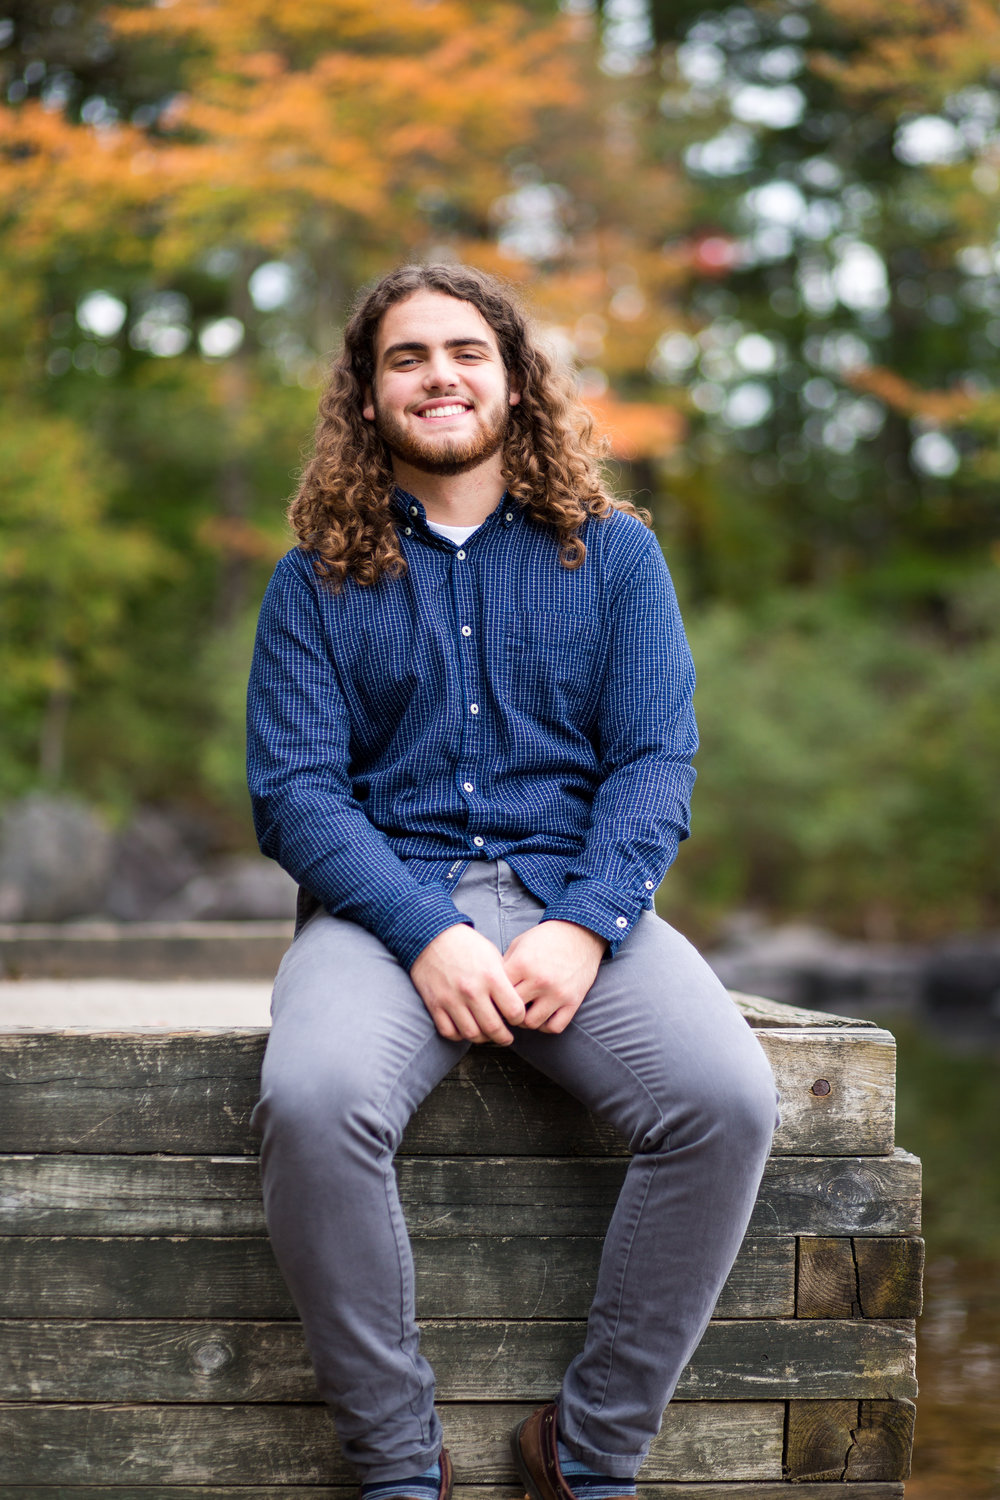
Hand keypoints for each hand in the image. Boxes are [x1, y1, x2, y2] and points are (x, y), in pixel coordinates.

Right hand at [410, 923, 526, 1044]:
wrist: (432, 936)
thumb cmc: (466, 945)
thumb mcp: (492, 956)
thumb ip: (504, 980)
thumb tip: (515, 1004)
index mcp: (491, 976)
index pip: (514, 1011)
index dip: (519, 1018)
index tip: (517, 1019)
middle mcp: (472, 991)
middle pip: (494, 1028)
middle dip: (504, 1037)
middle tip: (506, 1037)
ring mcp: (452, 999)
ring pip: (472, 1034)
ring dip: (482, 1039)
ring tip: (487, 1035)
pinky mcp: (435, 1004)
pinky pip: (449, 1032)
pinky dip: (459, 1036)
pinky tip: (466, 1029)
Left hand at [502, 920, 607, 1034]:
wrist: (580, 933)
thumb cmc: (546, 938)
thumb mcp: (519, 944)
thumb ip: (504, 966)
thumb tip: (489, 989)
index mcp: (522, 964)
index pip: (498, 992)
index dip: (493, 997)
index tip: (494, 998)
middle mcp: (539, 980)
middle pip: (512, 1010)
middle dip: (507, 1010)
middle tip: (507, 1008)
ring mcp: (557, 993)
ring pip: (531, 1023)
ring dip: (525, 1020)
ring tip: (525, 1011)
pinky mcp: (573, 1001)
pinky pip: (554, 1027)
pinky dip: (546, 1025)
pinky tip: (543, 1015)